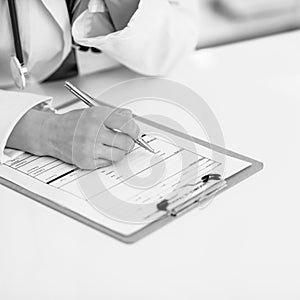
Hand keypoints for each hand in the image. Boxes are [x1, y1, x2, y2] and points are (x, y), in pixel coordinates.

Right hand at [7, 106, 139, 168]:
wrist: (51, 133)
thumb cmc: (73, 122)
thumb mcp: (93, 111)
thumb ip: (114, 113)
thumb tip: (130, 116)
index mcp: (98, 116)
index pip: (126, 123)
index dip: (135, 130)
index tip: (135, 132)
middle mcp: (93, 131)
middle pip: (126, 142)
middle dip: (130, 142)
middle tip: (126, 141)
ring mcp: (89, 148)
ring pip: (120, 155)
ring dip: (121, 152)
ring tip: (114, 146)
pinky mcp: (86, 161)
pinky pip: (108, 163)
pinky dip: (108, 158)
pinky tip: (102, 151)